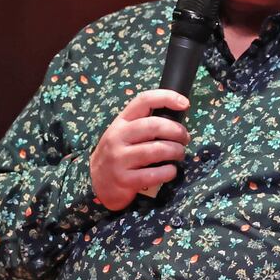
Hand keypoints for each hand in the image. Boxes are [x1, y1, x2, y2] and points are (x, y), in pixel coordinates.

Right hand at [89, 89, 189, 210]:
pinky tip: (171, 170)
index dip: (167, 98)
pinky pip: (153, 174)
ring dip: (176, 151)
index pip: (144, 100)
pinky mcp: (124, 179)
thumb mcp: (125, 132)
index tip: (184, 103)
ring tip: (180, 153)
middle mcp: (118, 137)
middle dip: (177, 131)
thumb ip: (144, 122)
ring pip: (157, 149)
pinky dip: (168, 171)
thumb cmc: (118, 152)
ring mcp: (120, 158)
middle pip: (154, 125)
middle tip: (185, 138)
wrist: (95, 181)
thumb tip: (176, 115)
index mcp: (122, 121)